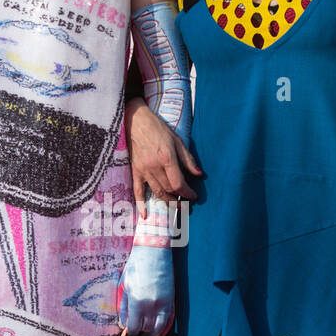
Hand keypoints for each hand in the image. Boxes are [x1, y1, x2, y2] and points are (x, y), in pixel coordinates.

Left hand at [117, 245, 174, 335]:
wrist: (154, 253)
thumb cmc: (136, 267)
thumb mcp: (125, 286)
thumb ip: (124, 306)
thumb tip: (123, 322)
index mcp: (137, 301)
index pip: (134, 327)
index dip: (131, 332)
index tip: (128, 332)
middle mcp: (151, 305)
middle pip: (146, 329)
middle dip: (141, 332)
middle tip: (137, 332)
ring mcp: (163, 303)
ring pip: (158, 327)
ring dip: (152, 332)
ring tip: (147, 335)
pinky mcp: (171, 299)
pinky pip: (168, 319)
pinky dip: (163, 326)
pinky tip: (157, 328)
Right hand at [124, 98, 201, 218]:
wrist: (136, 121)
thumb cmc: (158, 129)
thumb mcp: (178, 140)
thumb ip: (188, 159)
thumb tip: (199, 174)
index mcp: (167, 159)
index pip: (179, 184)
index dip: (188, 193)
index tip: (194, 197)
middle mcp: (154, 167)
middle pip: (169, 189)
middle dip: (179, 198)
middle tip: (186, 203)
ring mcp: (143, 170)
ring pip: (157, 192)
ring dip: (167, 201)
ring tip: (175, 206)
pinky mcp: (135, 170)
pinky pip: (137, 191)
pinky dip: (141, 204)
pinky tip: (145, 215)